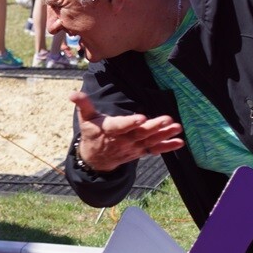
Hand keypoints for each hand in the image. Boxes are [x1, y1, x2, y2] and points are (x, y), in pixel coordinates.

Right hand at [69, 91, 184, 172]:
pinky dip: (167, 147)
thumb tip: (73, 94)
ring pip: (149, 141)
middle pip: (139, 133)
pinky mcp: (140, 151)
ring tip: (176, 128)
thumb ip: (83, 105)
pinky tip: (179, 142)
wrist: (95, 158)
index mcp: (109, 130)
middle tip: (166, 119)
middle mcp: (123, 140)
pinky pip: (154, 150)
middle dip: (153, 127)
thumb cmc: (92, 133)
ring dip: (164, 135)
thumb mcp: (85, 119)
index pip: (120, 126)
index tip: (141, 118)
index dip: (130, 123)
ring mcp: (133, 147)